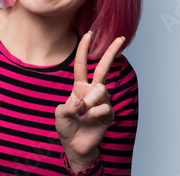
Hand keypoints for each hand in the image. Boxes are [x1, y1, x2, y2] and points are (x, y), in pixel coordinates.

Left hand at [55, 31, 124, 171]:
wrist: (75, 145)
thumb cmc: (67, 126)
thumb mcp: (59, 114)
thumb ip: (68, 106)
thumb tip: (82, 102)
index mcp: (79, 86)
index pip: (82, 64)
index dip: (84, 49)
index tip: (89, 33)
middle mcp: (93, 90)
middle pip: (103, 67)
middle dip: (112, 51)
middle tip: (120, 37)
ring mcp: (102, 101)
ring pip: (100, 90)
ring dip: (89, 103)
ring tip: (82, 115)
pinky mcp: (109, 113)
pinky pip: (103, 107)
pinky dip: (93, 115)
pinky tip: (90, 121)